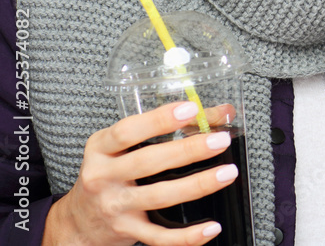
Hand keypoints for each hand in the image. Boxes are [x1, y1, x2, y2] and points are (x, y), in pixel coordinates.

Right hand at [43, 102, 238, 245]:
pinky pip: (160, 237)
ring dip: (197, 185)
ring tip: (227, 173)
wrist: (80, 220)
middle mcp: (103, 177)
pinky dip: (188, 236)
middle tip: (219, 140)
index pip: (127, 131)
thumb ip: (168, 126)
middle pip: (147, 162)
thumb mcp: (124, 146)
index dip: (159, 120)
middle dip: (187, 150)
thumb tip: (220, 113)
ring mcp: (115, 207)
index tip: (190, 109)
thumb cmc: (109, 173)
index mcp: (101, 149)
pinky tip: (211, 227)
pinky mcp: (127, 232)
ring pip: (159, 197)